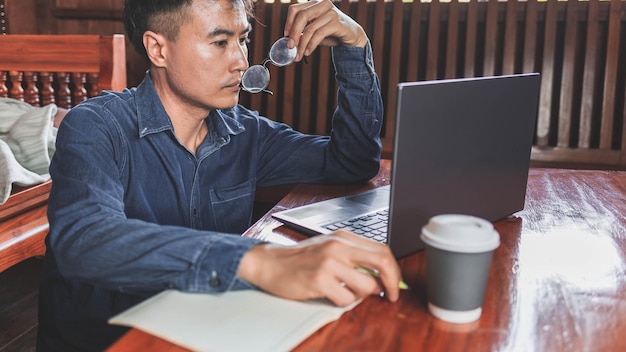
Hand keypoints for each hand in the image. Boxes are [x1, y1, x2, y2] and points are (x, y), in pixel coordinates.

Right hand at [237, 230, 401, 306]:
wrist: (269, 263)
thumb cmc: (300, 259)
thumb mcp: (329, 248)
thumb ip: (353, 255)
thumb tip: (381, 273)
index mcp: (344, 237)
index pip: (383, 250)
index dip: (394, 270)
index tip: (394, 284)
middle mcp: (338, 246)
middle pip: (383, 262)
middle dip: (392, 283)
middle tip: (391, 295)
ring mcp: (328, 262)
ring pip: (367, 285)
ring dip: (363, 295)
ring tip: (349, 293)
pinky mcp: (318, 279)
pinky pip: (347, 299)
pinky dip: (344, 302)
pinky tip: (332, 295)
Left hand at [283, 0, 368, 61]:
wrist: (351, 35)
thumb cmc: (331, 32)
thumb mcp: (314, 31)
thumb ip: (302, 33)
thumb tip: (289, 42)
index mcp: (314, 3)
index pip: (295, 9)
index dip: (288, 23)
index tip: (285, 36)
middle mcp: (322, 4)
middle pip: (301, 16)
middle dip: (294, 33)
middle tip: (290, 47)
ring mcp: (331, 12)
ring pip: (310, 28)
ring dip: (302, 44)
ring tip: (299, 55)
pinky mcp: (337, 23)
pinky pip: (319, 34)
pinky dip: (311, 45)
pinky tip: (308, 52)